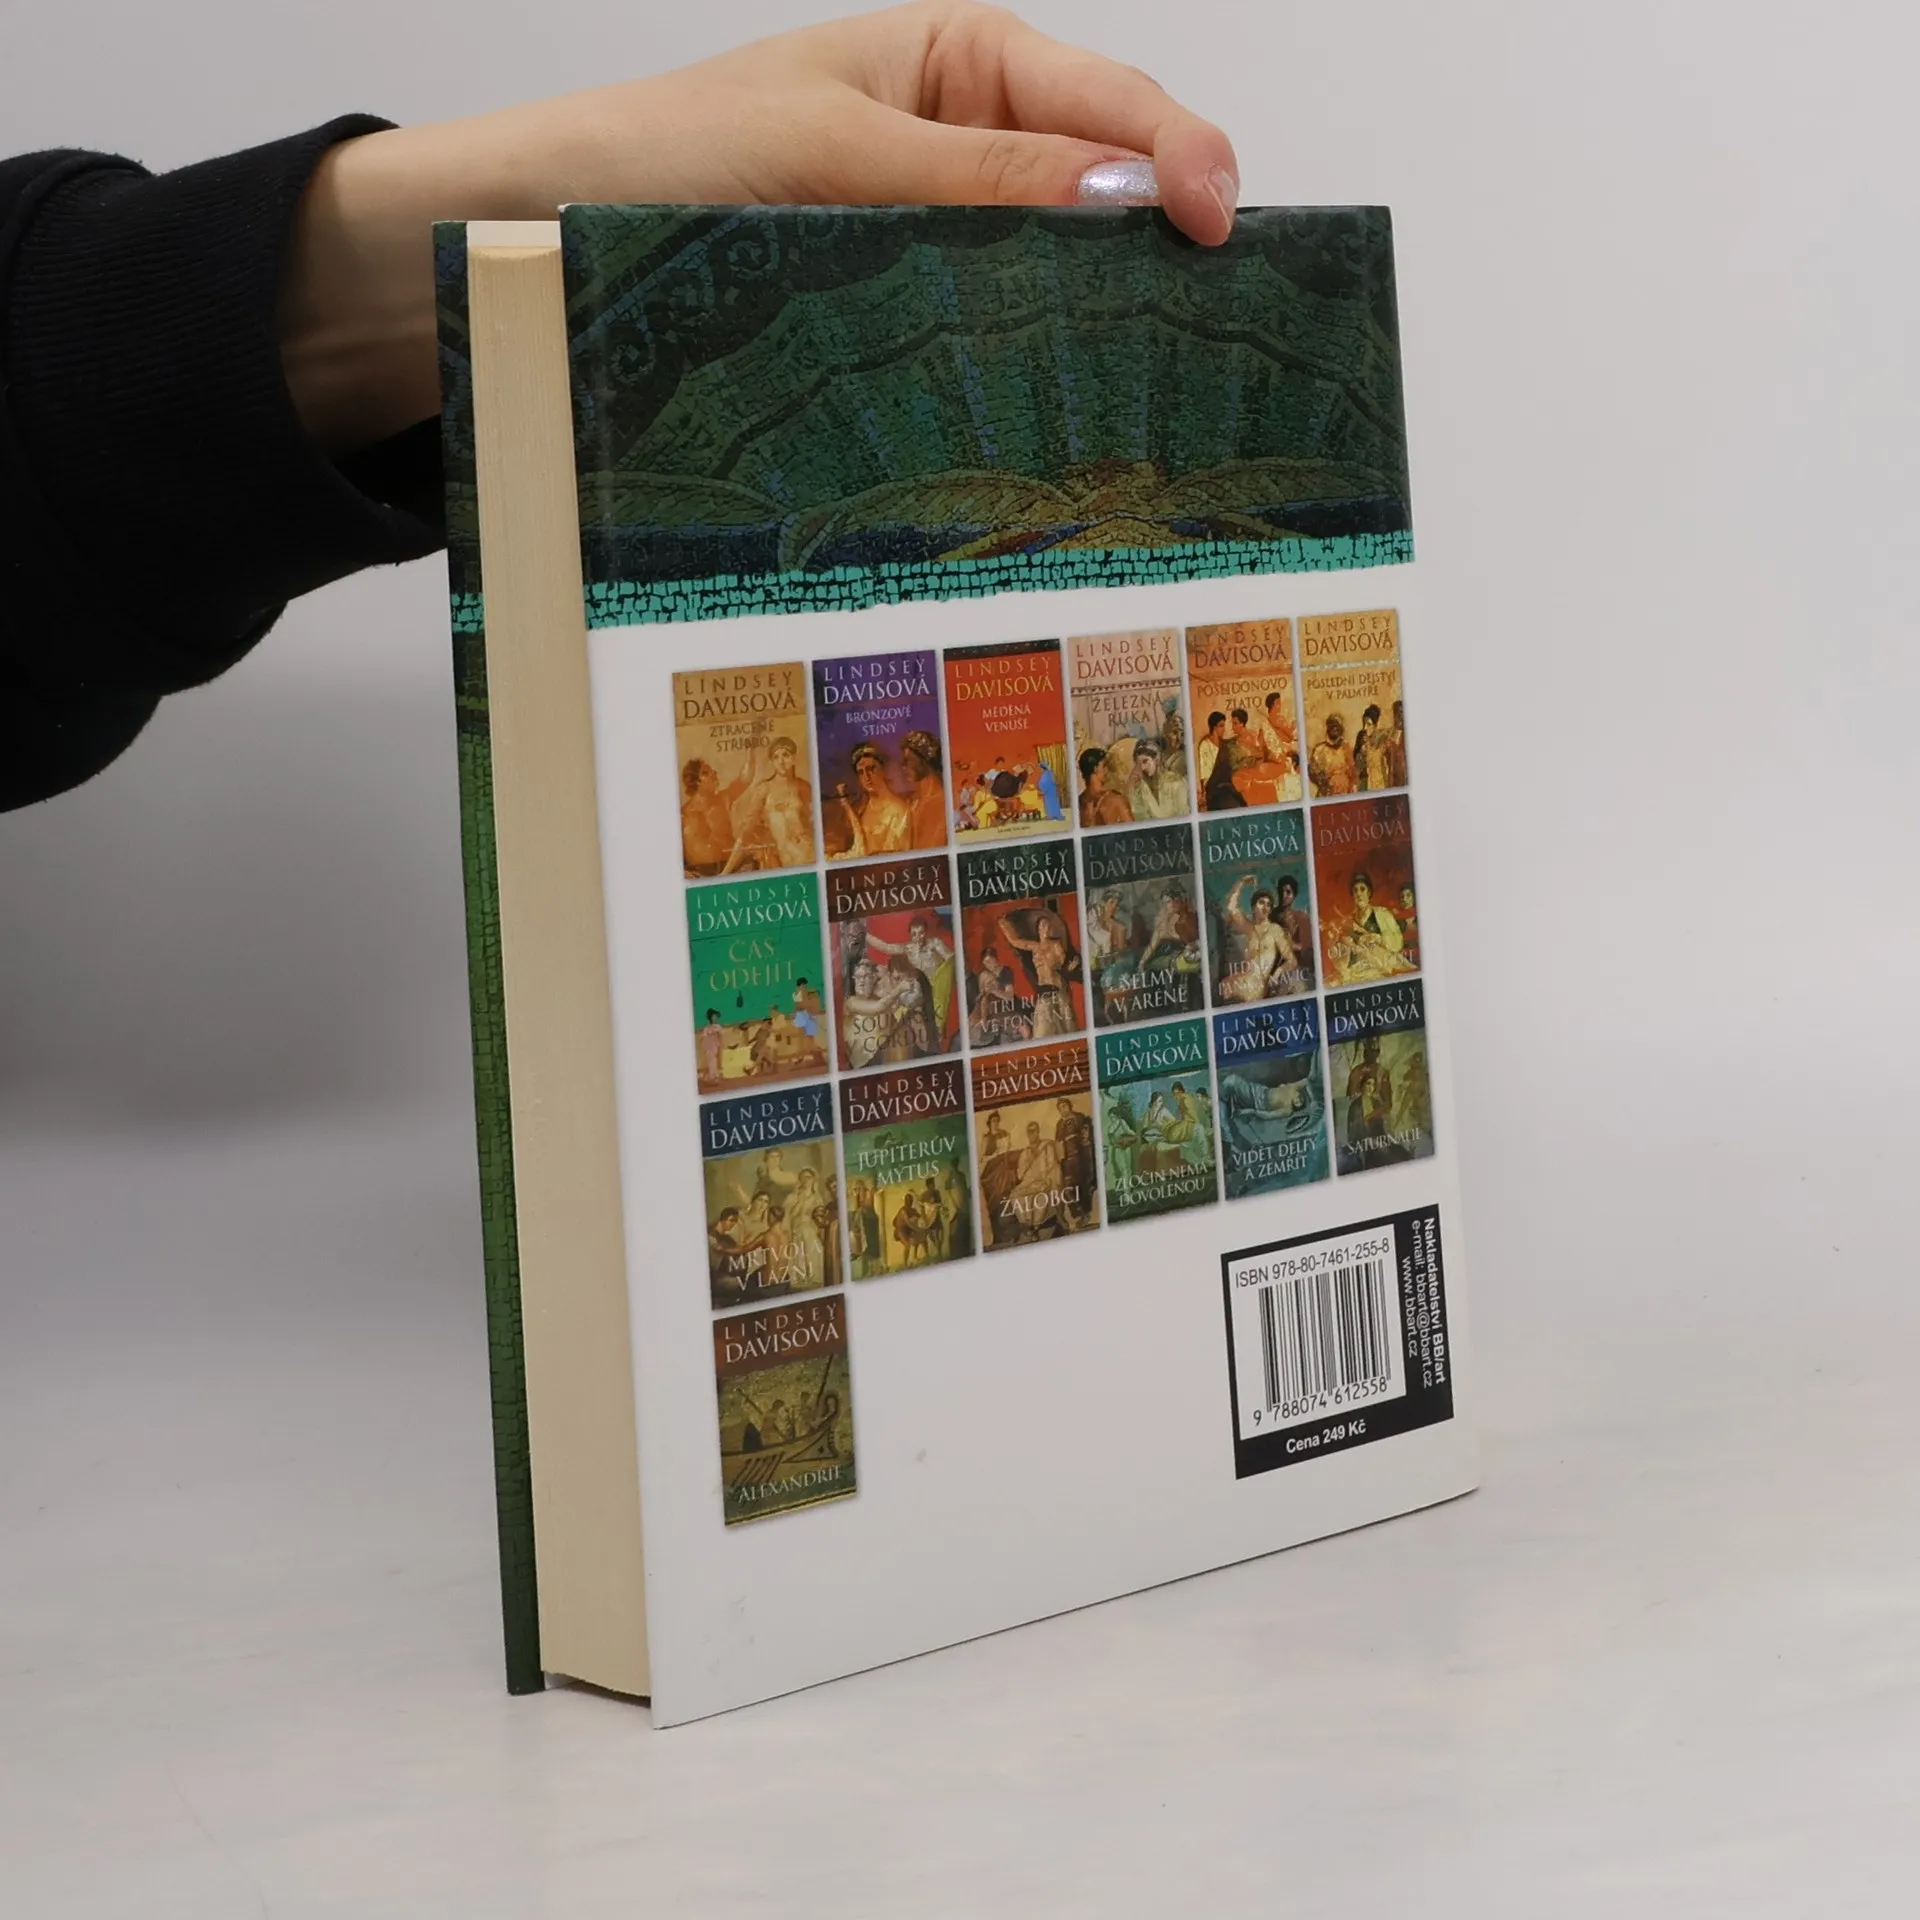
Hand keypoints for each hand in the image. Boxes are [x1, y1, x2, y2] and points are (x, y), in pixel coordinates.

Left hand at [282, 2, 1237, 452]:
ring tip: (1152, 376)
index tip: (1216, 226)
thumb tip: (1116, 201)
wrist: (538, 237)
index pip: (1106, 100)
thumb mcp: (829, 150)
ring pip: (1049, 273)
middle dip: (1157, 245)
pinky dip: (1023, 364)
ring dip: (1096, 319)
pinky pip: (984, 332)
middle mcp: (959, 148)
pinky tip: (1051, 403)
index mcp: (956, 63)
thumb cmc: (663, 158)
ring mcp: (933, 238)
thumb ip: (975, 177)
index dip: (1177, 158)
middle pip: (1099, 189)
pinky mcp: (897, 316)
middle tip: (1213, 319)